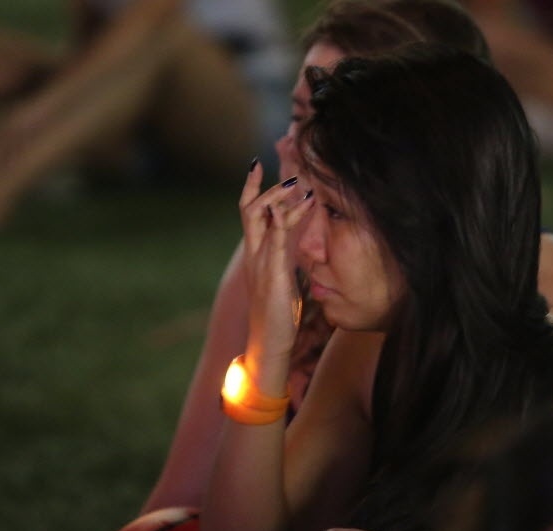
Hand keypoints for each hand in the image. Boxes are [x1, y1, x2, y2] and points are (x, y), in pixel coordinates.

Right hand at [239, 161, 314, 363]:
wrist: (269, 343)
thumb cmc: (278, 314)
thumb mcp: (281, 279)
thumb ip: (283, 258)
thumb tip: (294, 243)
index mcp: (255, 255)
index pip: (247, 213)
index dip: (251, 187)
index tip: (256, 164)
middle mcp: (254, 255)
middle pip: (248, 209)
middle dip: (264, 187)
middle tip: (288, 173)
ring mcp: (261, 262)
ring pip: (261, 217)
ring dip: (280, 196)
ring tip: (299, 183)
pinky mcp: (273, 272)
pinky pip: (279, 237)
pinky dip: (290, 217)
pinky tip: (305, 204)